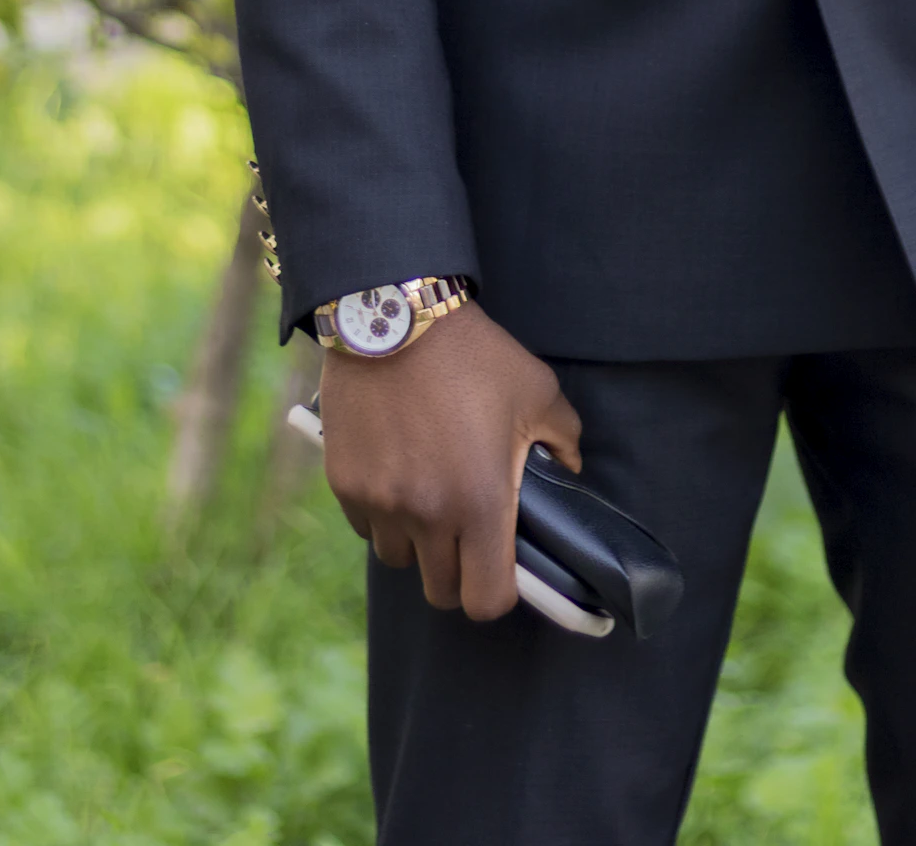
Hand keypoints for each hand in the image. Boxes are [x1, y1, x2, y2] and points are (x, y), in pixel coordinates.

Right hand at [319, 302, 581, 616]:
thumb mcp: (537, 390)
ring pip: (398, 558)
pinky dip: (382, 514)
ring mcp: (381, 503)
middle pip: (439, 590)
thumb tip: (570, 470)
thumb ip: (563, 439)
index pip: (485, 599)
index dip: (497, 592)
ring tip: (430, 494)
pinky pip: (366, 526)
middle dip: (456, 570)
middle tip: (465, 531)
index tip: (500, 565)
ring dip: (416, 541)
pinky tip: (397, 473)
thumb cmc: (474, 355)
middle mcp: (427, 515)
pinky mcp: (345, 484)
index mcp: (481, 502)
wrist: (395, 316)